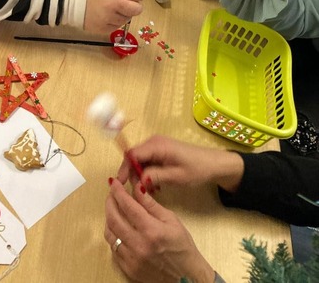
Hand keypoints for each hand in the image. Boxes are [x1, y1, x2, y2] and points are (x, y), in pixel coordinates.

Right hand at [84, 0, 143, 33]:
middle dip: (136, 7)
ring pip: (126, 19)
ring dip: (124, 15)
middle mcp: (114, 4)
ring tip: (115, 10)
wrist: (71, 0)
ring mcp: (109, 17)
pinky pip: (116, 26)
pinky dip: (115, 22)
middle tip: (130, 6)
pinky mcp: (103, 28)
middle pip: (136, 9)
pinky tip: (109, 16)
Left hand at [105, 179, 214, 282]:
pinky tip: (119, 228)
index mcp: (151, 231)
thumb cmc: (182, 247)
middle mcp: (139, 246)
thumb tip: (136, 187)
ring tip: (114, 209)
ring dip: (109, 218)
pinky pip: (113, 249)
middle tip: (111, 193)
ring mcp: (132, 260)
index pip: (128, 206)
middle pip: (113, 219)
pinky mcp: (129, 270)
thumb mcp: (171, 220)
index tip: (113, 182)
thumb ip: (151, 204)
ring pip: (110, 234)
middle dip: (110, 202)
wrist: (187, 278)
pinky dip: (113, 235)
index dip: (118, 191)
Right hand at [117, 135, 244, 194]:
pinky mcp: (160, 151)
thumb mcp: (176, 176)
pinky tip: (155, 186)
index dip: (124, 168)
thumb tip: (137, 181)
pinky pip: (147, 162)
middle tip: (138, 193)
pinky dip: (147, 174)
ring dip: (141, 176)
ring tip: (150, 192)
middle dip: (133, 175)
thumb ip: (155, 177)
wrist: (214, 164)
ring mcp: (157, 146)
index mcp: (157, 145)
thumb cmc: (197, 169)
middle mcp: (154, 142)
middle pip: (134, 157)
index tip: (120, 184)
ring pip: (140, 161)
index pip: (132, 154)